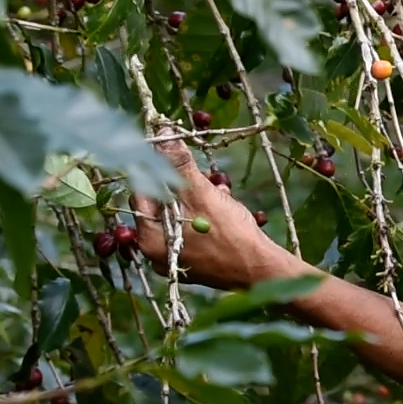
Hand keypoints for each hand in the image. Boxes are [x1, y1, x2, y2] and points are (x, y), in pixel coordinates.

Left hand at [131, 140, 301, 290]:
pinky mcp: (193, 261)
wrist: (261, 270)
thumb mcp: (202, 194)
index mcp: (149, 238)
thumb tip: (164, 133)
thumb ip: (179, 164)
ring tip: (217, 192)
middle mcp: (155, 251)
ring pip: (176, 215)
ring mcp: (174, 258)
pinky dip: (201, 215)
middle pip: (159, 204)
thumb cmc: (230, 235)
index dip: (156, 168)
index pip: (141, 192)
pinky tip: (222, 207)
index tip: (173, 153)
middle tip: (202, 177)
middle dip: (179, 184)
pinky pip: (188, 229)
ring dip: (194, 197)